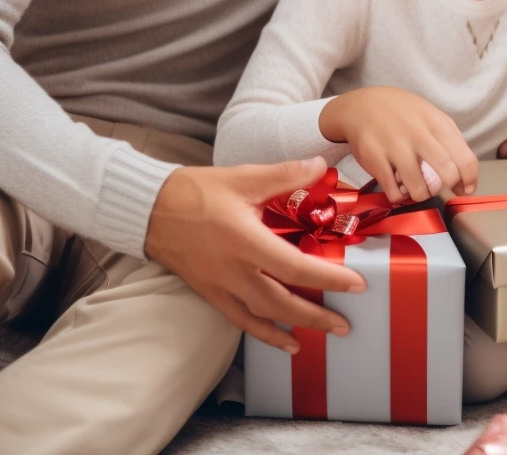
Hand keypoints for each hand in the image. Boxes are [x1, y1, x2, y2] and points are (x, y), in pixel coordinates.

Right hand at [145, 157, 365, 353]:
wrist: (151, 210)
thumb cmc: (197, 191)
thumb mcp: (244, 177)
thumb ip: (285, 174)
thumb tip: (321, 166)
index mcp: (246, 241)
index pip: (294, 267)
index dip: (327, 278)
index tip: (355, 284)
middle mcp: (235, 270)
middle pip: (282, 302)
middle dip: (317, 315)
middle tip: (345, 324)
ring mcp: (221, 285)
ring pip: (263, 315)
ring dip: (295, 327)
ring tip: (324, 333)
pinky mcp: (211, 292)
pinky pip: (241, 320)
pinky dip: (264, 333)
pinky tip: (284, 341)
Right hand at [319, 86, 477, 203]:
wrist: (360, 106)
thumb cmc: (401, 113)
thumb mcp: (430, 115)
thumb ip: (450, 140)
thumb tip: (464, 176)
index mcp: (436, 123)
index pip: (464, 157)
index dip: (469, 179)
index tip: (465, 188)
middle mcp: (418, 134)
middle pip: (447, 174)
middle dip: (446, 187)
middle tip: (438, 186)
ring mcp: (395, 147)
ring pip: (420, 190)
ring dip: (421, 194)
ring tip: (415, 186)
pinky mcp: (375, 160)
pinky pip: (395, 193)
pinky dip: (399, 196)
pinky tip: (398, 186)